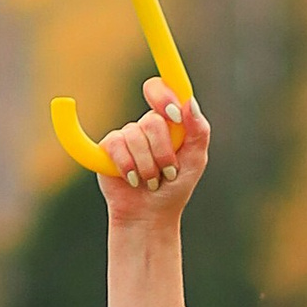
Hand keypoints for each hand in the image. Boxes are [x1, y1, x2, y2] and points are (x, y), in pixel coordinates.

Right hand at [99, 75, 209, 229]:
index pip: (162, 91)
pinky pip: (116, 146)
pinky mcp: (108, 148)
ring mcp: (126, 135)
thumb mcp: (196, 159)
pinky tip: (133, 180)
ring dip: (147, 166)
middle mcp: (146, 125)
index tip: (174, 114)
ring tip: (151, 182)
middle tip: (168, 172)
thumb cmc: (176, 186)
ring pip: (135, 136)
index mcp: (169, 121)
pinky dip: (128, 166)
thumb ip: (198, 130)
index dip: (165, 96)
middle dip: (163, 152)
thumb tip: (189, 102)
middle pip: (152, 120)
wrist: (151, 214)